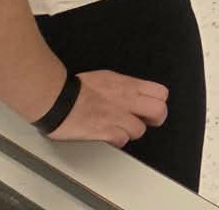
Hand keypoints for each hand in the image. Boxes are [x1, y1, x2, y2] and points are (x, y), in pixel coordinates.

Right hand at [48, 70, 168, 147]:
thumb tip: (132, 92)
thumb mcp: (107, 78)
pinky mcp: (105, 131)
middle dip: (155, 119)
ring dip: (131, 132)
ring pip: (140, 130)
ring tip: (120, 129)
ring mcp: (116, 116)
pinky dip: (117, 140)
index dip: (159, 102)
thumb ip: (124, 86)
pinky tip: (109, 136)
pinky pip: (122, 140)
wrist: (57, 98)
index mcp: (128, 85)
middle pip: (159, 112)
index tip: (150, 107)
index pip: (161, 93)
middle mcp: (126, 100)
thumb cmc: (76, 88)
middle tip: (144, 121)